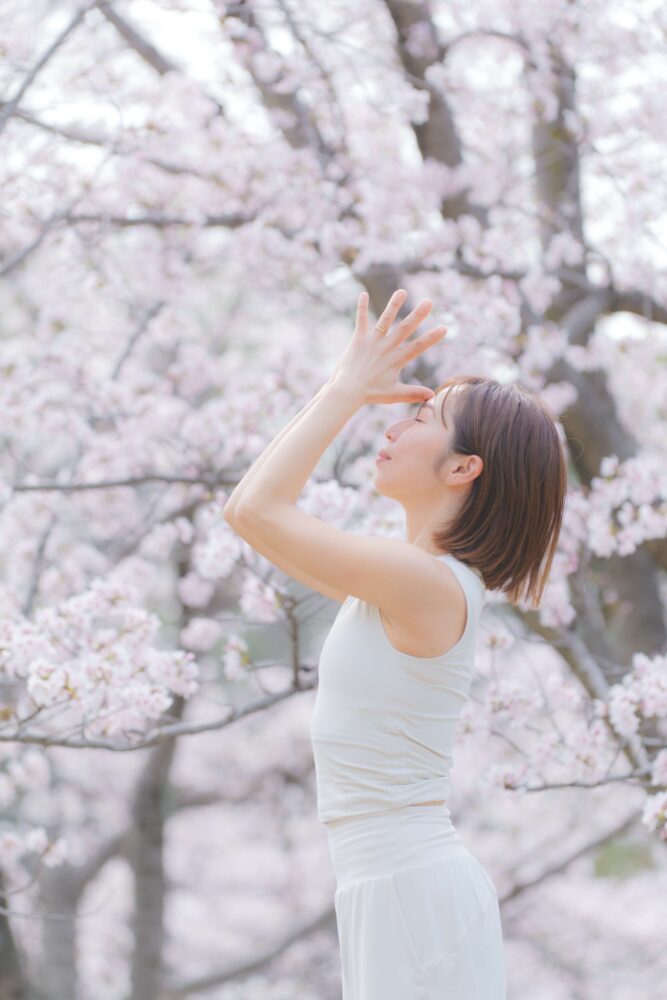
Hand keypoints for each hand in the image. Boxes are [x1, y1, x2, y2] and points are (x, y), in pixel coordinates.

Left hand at [332, 289, 446, 404]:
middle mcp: (386, 348)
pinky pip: (361, 320)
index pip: (418, 347)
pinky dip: (361, 307)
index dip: (431, 338)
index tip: (444, 328)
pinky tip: (363, 294)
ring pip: (385, 320)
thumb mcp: (394, 394)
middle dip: (418, 315)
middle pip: (405, 329)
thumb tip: (432, 396)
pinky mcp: (358, 339)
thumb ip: (413, 393)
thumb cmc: (371, 394)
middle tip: (429, 302)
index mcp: (396, 360)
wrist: (347, 390)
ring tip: (401, 291)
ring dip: (393, 305)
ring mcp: (372, 342)